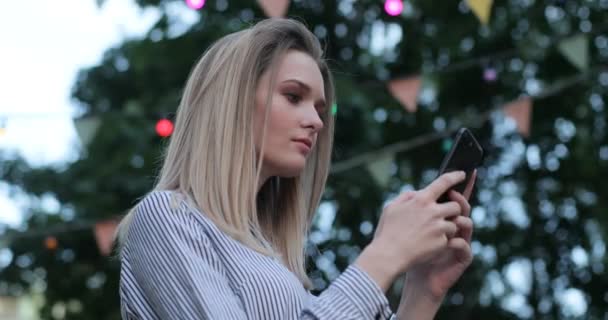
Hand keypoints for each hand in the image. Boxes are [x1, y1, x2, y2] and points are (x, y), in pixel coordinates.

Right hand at [357, 171, 467, 290]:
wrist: (389, 256)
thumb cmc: (387, 231)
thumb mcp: (391, 208)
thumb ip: (407, 197)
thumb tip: (418, 193)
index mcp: (421, 200)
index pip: (444, 182)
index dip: (455, 176)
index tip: (462, 175)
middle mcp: (433, 212)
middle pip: (456, 205)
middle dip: (453, 210)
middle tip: (444, 216)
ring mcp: (439, 228)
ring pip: (455, 224)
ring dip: (447, 228)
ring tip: (432, 234)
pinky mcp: (442, 243)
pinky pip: (449, 240)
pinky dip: (442, 242)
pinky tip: (429, 246)